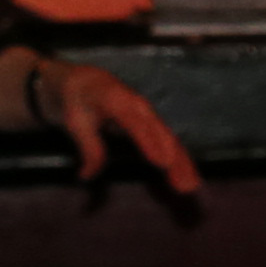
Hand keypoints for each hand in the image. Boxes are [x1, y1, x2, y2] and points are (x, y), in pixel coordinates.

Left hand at [29, 54, 203, 194]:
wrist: (83, 81)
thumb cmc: (77, 99)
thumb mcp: (74, 122)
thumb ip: (88, 147)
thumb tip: (88, 176)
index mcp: (118, 101)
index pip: (136, 124)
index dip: (150, 143)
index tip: (162, 163)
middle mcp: (141, 107)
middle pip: (162, 134)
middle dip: (175, 159)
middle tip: (184, 184)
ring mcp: (150, 116)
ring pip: (170, 141)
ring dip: (182, 164)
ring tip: (190, 186)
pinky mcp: (152, 125)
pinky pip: (168, 144)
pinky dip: (179, 160)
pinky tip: (187, 177)